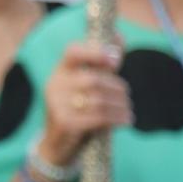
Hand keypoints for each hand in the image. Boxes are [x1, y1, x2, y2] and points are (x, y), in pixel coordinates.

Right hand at [38, 40, 130, 167]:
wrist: (58, 145)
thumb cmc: (78, 111)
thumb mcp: (86, 87)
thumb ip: (102, 65)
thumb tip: (119, 37)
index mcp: (60, 72)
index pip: (73, 52)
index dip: (95, 51)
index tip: (115, 59)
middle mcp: (54, 85)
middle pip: (94, 80)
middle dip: (117, 88)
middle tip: (126, 97)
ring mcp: (57, 104)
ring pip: (99, 100)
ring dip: (121, 106)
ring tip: (128, 111)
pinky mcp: (65, 123)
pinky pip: (99, 117)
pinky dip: (118, 118)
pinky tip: (126, 121)